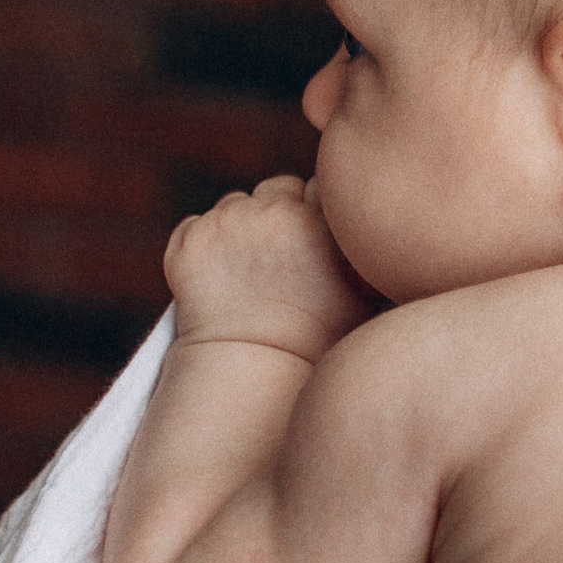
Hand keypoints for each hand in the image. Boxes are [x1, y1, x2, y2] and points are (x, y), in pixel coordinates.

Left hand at [165, 173, 374, 362]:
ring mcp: (226, 223)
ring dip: (240, 227)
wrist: (253, 376)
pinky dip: (203, 246)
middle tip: (280, 257)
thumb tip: (373, 225)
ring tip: (247, 274)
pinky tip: (217, 280)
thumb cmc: (319, 342)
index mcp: (320, 220)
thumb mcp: (365, 293)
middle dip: (279, 213)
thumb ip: (367, 249)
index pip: (320, 187)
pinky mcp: (189, 242)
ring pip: (235, 205)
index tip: (314, 241)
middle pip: (278, 188)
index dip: (317, 213)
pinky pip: (194, 227)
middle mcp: (273, 211)